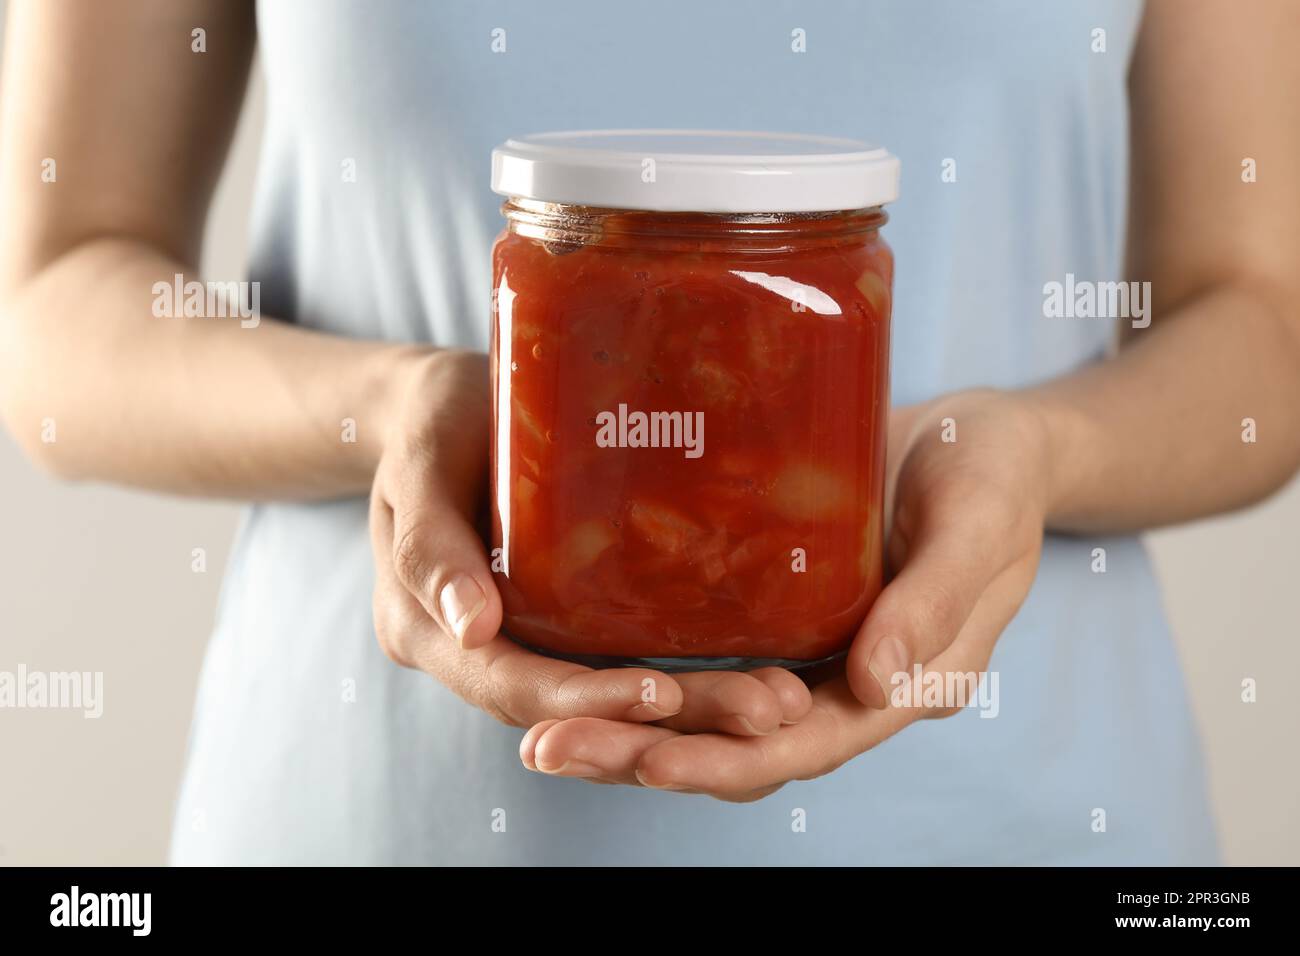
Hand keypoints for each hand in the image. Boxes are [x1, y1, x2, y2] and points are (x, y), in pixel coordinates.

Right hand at [369, 349, 810, 733]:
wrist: (448, 405)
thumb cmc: (432, 422)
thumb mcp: (420, 463)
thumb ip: (431, 543)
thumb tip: (471, 626)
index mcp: (427, 631)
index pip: (513, 687)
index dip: (587, 700)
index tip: (662, 695)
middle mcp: (479, 651)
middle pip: (576, 707)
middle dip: (671, 718)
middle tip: (765, 709)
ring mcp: (525, 638)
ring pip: (609, 691)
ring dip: (694, 705)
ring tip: (780, 700)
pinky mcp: (567, 616)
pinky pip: (622, 656)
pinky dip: (684, 669)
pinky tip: (757, 663)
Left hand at [520, 389, 1048, 798]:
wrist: (976, 435)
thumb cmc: (992, 474)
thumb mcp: (978, 524)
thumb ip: (936, 602)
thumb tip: (877, 685)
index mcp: (905, 685)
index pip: (807, 746)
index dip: (727, 760)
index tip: (646, 761)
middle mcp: (845, 685)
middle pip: (742, 745)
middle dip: (647, 756)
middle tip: (550, 752)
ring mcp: (807, 652)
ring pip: (713, 712)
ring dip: (633, 727)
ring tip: (543, 731)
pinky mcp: (776, 611)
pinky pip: (709, 656)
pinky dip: (649, 673)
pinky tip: (578, 666)